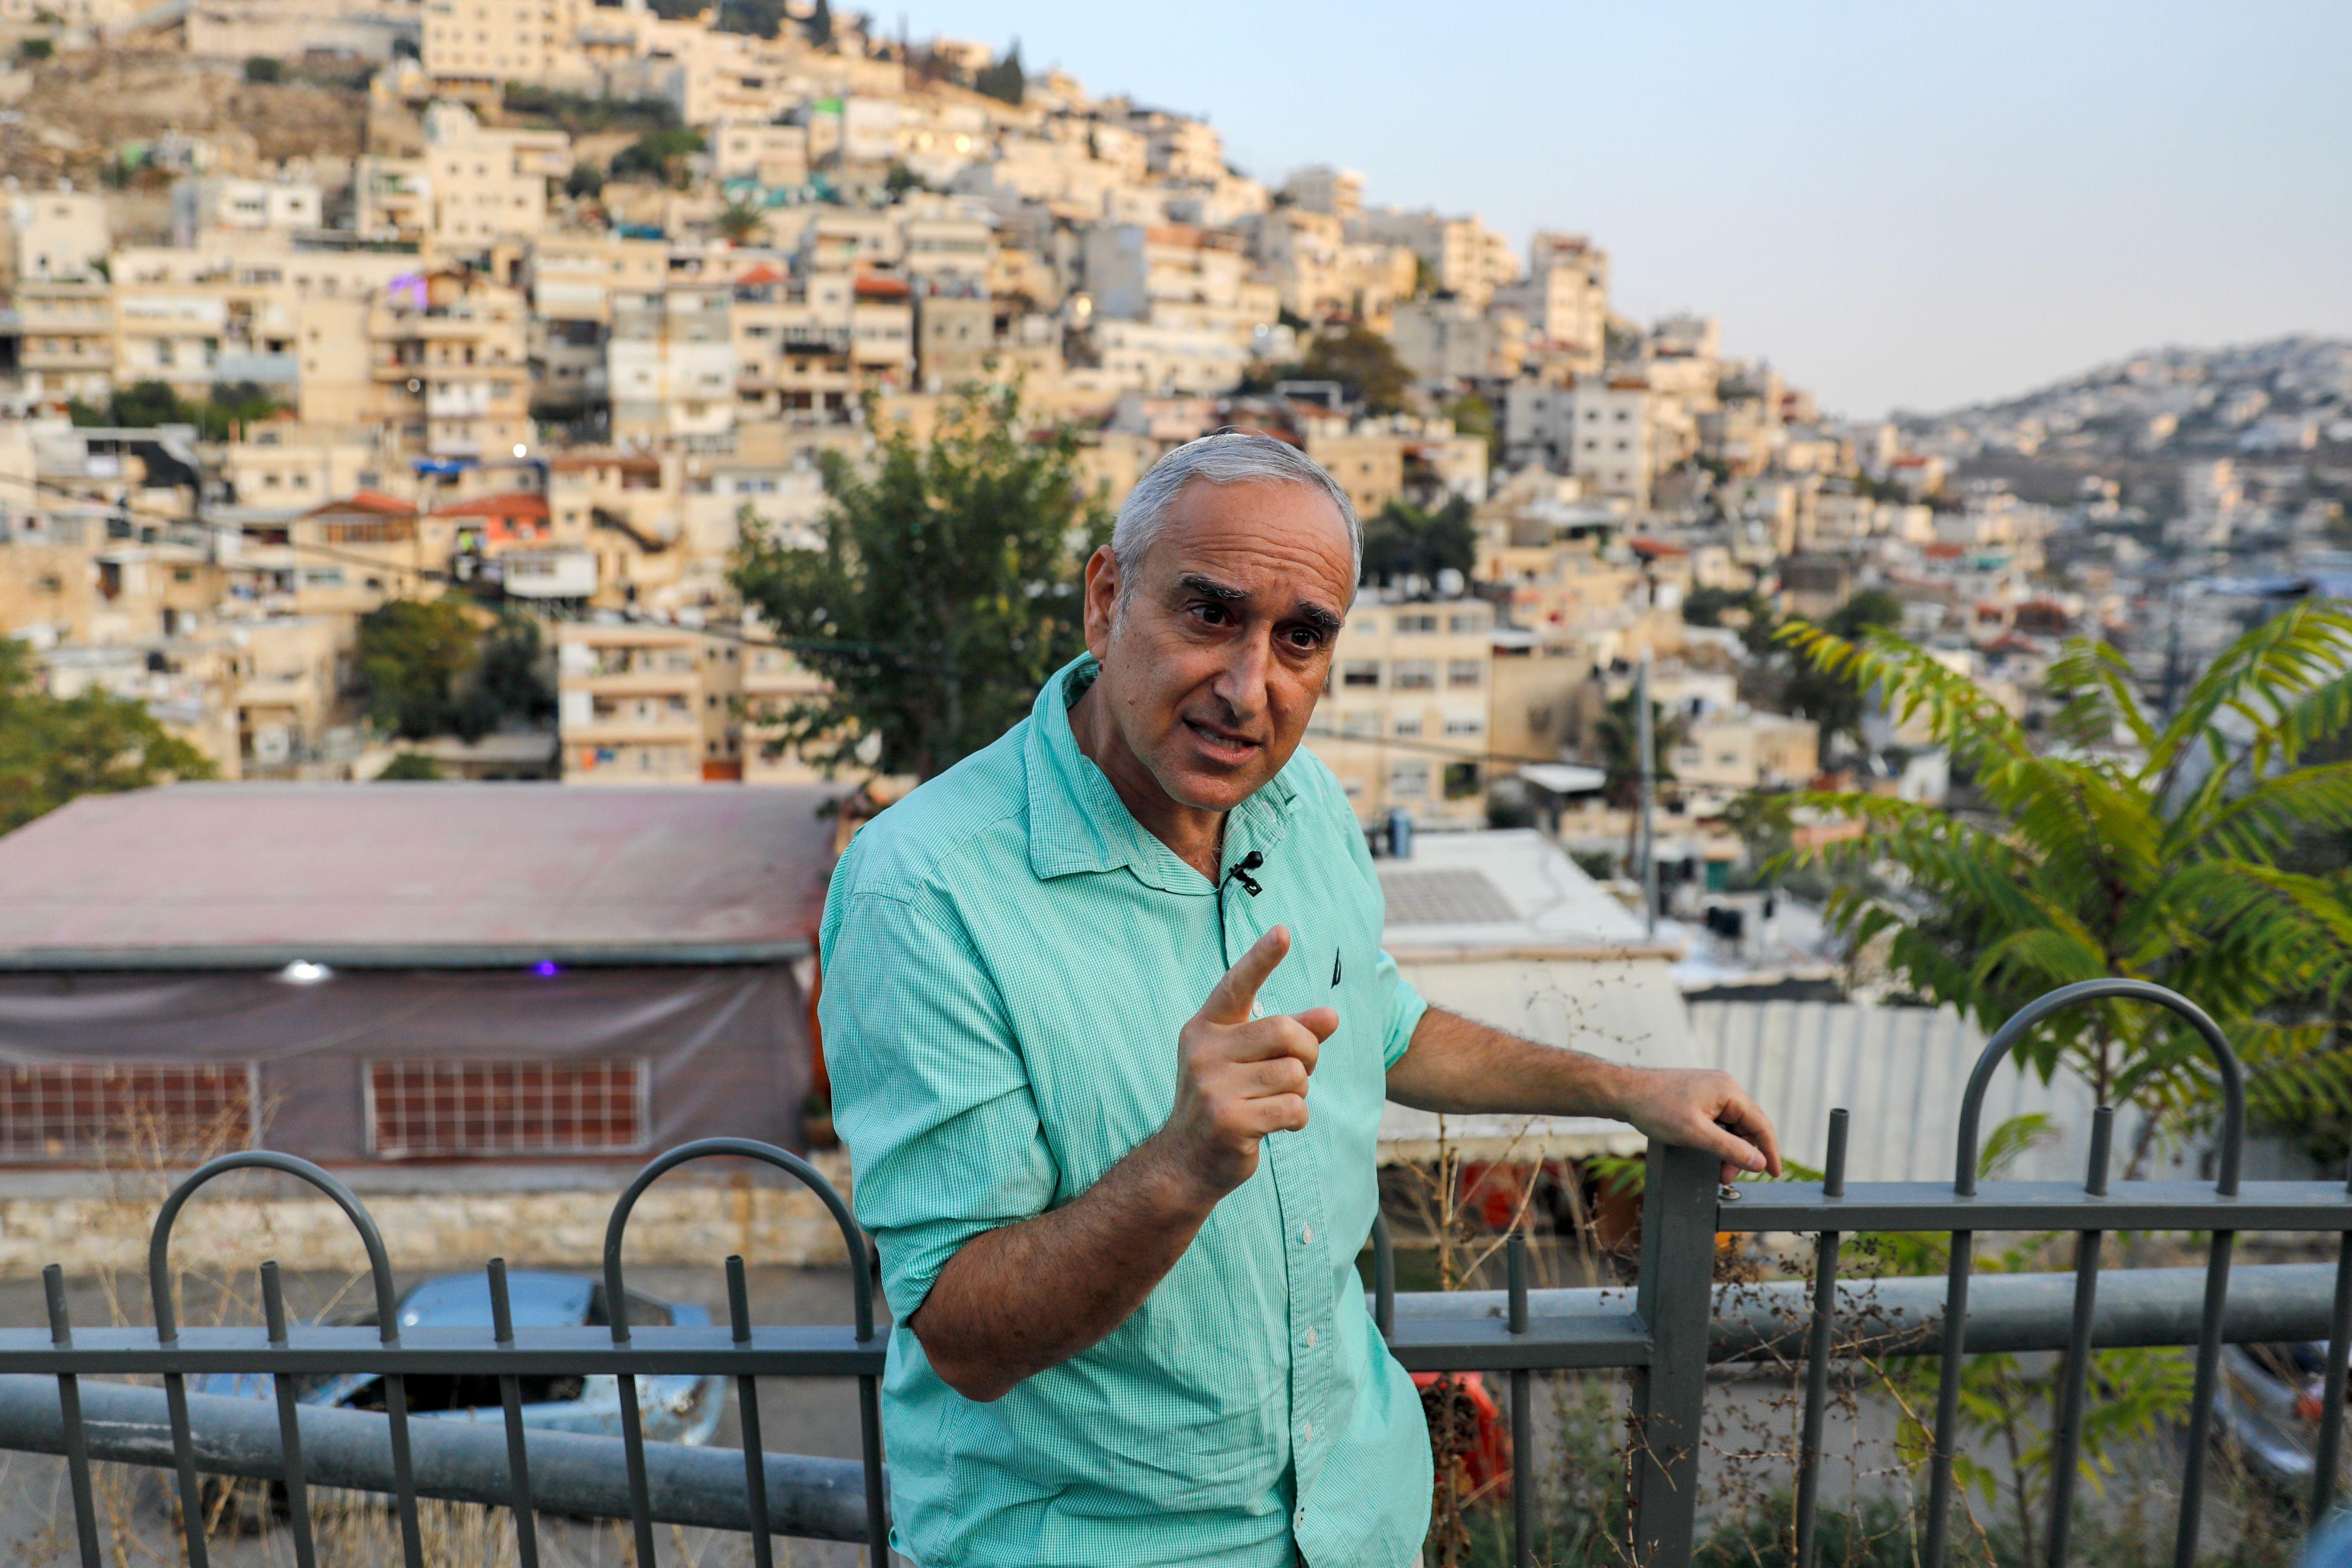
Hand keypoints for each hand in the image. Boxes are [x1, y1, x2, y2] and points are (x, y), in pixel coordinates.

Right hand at [1152, 926, 1338, 1205]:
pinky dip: (1297, 1118)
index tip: (1284, 932)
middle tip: (1301, 1071)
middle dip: (1308, 1053)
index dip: (1262, 958)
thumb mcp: (1249, 1062)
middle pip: (1286, 1032)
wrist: (1187, 1161)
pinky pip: (1293, 1107)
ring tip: (1280, 1102)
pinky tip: (1278, 1126)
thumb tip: (1331, 1015)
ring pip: (1294, 1073)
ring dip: (1301, 1091)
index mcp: (1205, 1028)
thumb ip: (1286, 1036)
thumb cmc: (1225, 1101)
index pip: (1236, 985)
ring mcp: (1213, 1087)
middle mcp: (1204, 1051)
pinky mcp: (1229, 1121)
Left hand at [1609, 1067, 1782, 1184]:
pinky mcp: (1698, 1095)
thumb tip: (1759, 1162)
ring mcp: (1710, 1089)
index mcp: (1728, 1090)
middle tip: (1725, 1177)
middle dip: (1741, 1154)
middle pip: (1746, 1126)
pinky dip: (1717, 1138)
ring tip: (1715, 1169)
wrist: (1624, 1092)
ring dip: (1727, 1149)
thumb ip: (1729, 1149)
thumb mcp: (1695, 1134)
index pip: (1761, 1124)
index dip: (1770, 1151)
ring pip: (1731, 1125)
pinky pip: (1718, 1120)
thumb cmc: (1656, 1108)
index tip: (1774, 1174)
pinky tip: (1707, 1151)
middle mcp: (1723, 1086)